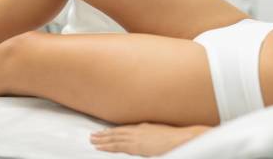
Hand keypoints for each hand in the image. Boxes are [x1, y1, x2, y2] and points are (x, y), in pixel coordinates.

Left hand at [90, 123, 209, 156]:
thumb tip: (148, 139)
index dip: (113, 130)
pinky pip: (117, 146)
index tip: (104, 131)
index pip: (124, 128)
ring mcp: (136, 137)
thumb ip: (152, 134)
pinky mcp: (135, 146)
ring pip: (114, 138)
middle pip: (117, 132)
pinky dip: (107, 146)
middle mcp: (137, 130)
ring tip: (92, 140)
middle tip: (92, 135)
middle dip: (104, 134)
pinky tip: (100, 147)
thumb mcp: (161, 132)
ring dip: (102, 139)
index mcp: (143, 126)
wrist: (180, 138)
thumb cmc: (174, 137)